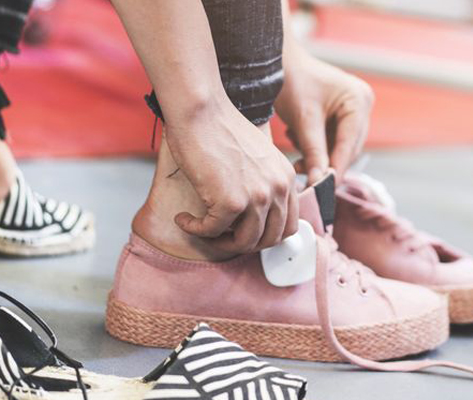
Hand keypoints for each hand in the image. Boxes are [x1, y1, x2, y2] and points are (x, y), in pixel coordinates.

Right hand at [165, 100, 299, 253]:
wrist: (201, 110)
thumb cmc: (219, 127)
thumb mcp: (257, 156)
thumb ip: (263, 181)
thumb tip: (251, 212)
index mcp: (286, 178)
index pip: (289, 226)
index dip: (265, 237)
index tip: (243, 233)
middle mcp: (278, 189)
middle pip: (269, 240)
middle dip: (242, 244)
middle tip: (220, 235)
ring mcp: (257, 197)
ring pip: (243, 242)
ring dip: (219, 242)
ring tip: (201, 227)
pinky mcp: (230, 202)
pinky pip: (212, 232)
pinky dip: (195, 229)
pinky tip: (183, 219)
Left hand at [276, 48, 373, 183]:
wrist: (277, 61)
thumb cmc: (291, 81)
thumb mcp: (303, 120)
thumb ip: (313, 152)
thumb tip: (318, 183)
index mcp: (358, 100)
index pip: (349, 143)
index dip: (336, 167)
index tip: (323, 188)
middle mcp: (362, 103)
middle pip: (348, 147)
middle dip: (326, 163)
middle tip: (306, 177)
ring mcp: (354, 109)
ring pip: (340, 146)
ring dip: (319, 155)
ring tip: (298, 157)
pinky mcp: (341, 114)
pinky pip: (333, 139)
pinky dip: (317, 146)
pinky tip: (299, 139)